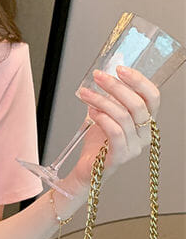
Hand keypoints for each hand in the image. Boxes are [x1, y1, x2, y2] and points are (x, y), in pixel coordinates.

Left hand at [68, 65, 159, 188]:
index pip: (152, 97)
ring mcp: (134, 147)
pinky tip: (91, 112)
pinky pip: (116, 132)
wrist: (87, 168)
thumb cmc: (98, 142)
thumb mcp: (106, 114)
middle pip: (137, 104)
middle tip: (98, 77)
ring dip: (101, 100)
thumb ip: (110, 98)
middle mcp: (144, 135)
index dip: (138, 80)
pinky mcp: (120, 156)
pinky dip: (102, 118)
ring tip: (86, 95)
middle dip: (115, 86)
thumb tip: (105, 74)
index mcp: (146, 122)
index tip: (120, 69)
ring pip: (123, 116)